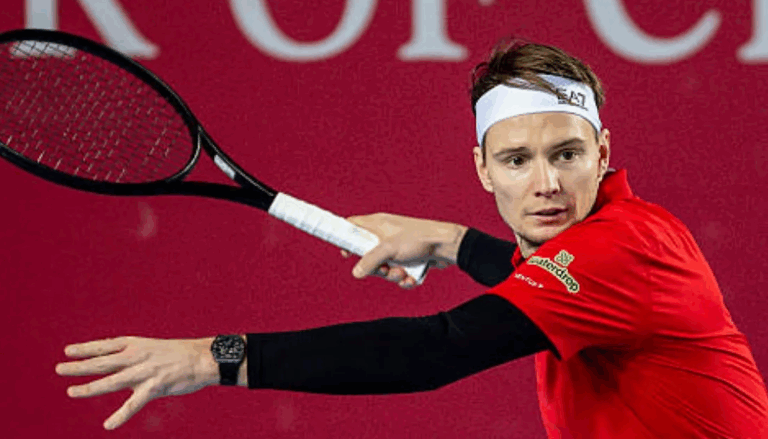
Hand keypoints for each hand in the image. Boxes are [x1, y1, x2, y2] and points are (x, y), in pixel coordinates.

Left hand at [55, 336, 217, 429]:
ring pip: (112, 381)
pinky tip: (108, 425)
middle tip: (59, 369)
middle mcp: (138, 356)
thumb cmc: (181, 353)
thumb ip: (136, 357)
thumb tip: (119, 366)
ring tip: (72, 392)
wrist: (204, 358)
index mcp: (138, 345)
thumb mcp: (155, 348)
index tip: (68, 350)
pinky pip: (134, 404)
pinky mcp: (155, 387)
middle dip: (79, 366)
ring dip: (90, 388)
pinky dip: (120, 415)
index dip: (86, 348)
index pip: (106, 346)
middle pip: (102, 362)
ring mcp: (145, 371)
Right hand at [341, 213, 466, 287]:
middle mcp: (385, 235)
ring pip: (384, 267)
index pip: (353, 226)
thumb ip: (369, 260)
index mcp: (377, 224)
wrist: (446, 245)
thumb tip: (356, 272)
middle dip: (376, 268)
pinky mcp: (408, 258)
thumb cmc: (418, 238)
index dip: (346, 238)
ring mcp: (397, 248)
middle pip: (368, 255)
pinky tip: (412, 277)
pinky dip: (404, 278)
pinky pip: (398, 273)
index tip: (345, 253)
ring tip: (402, 273)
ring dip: (392, 275)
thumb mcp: (388, 248)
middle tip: (384, 269)